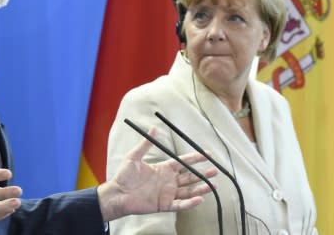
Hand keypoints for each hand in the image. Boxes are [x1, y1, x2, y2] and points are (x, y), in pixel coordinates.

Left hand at [97, 127, 217, 221]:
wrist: (117, 194)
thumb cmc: (124, 175)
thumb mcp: (134, 157)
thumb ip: (145, 143)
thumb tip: (153, 128)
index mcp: (164, 169)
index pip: (184, 162)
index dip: (196, 158)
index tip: (207, 154)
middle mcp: (168, 181)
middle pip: (190, 177)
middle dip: (203, 173)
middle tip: (215, 170)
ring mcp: (167, 193)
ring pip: (189, 191)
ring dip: (201, 188)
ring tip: (214, 184)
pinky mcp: (164, 205)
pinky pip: (180, 204)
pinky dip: (190, 203)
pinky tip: (200, 199)